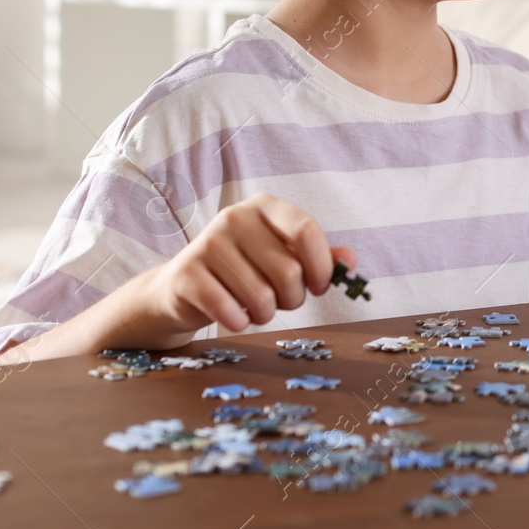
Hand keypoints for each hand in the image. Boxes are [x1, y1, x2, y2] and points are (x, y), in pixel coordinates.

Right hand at [137, 193, 354, 339]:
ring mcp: (207, 243)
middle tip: (282, 302)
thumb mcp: (282, 257)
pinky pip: (229, 310)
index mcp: (265, 207)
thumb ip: (318, 257)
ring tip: (255, 307)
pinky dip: (239, 322)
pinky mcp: (186, 274)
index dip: (321, 265)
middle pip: (288, 270)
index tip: (319, 286)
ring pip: (261, 296)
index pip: (306, 230)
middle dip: (293, 298)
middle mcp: (234, 217)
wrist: (180, 288)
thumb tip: (348, 260)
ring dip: (265, 313)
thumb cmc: (242, 270)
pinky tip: (233, 315)